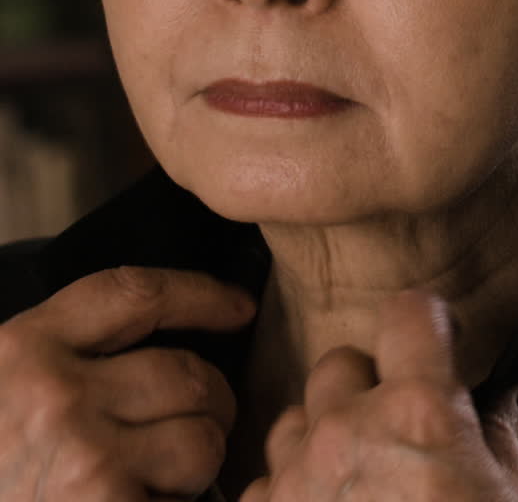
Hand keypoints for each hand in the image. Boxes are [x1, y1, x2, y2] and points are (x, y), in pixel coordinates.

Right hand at [0, 264, 255, 499]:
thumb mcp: (5, 391)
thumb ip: (65, 360)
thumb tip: (162, 342)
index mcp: (24, 348)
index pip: (134, 292)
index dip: (199, 294)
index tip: (238, 305)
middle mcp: (55, 395)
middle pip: (186, 373)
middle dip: (207, 403)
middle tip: (194, 427)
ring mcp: (83, 460)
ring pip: (201, 440)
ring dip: (199, 464)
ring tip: (160, 480)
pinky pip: (187, 500)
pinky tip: (145, 501)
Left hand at [238, 288, 517, 500]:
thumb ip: (503, 437)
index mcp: (421, 412)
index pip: (410, 313)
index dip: (426, 326)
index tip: (436, 346)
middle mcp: (349, 431)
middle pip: (339, 363)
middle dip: (366, 388)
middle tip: (397, 433)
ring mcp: (298, 482)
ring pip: (292, 418)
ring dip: (320, 439)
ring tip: (356, 484)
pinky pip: (264, 483)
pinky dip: (289, 496)